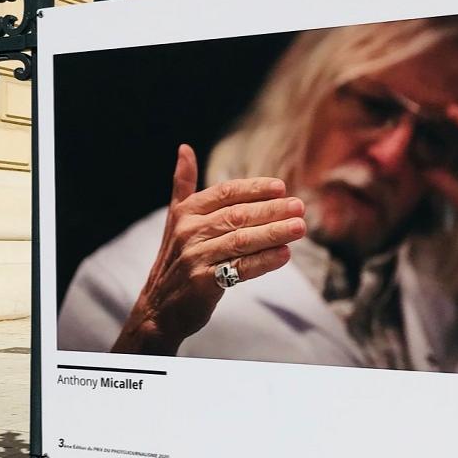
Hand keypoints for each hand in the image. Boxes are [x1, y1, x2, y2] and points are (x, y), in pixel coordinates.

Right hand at [111, 144, 305, 355]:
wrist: (158, 309)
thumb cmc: (175, 261)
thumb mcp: (175, 220)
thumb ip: (183, 185)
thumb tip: (185, 149)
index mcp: (185, 213)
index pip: (224, 192)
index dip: (254, 188)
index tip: (281, 187)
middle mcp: (188, 232)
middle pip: (237, 215)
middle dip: (272, 210)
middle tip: (299, 206)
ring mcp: (195, 257)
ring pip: (242, 240)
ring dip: (274, 232)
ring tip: (299, 228)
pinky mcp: (203, 282)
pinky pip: (240, 268)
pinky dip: (264, 261)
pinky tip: (284, 255)